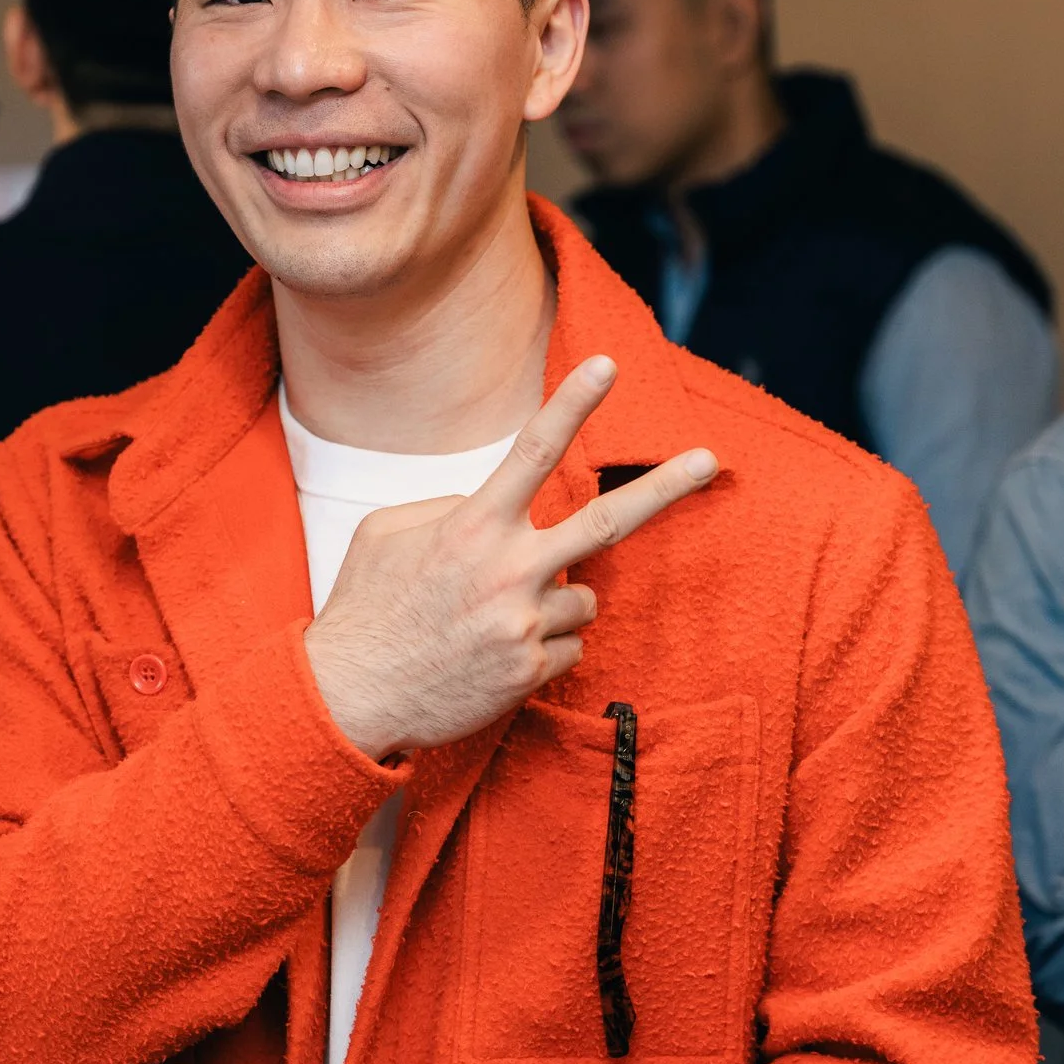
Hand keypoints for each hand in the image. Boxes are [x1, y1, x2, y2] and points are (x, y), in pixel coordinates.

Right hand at [302, 355, 717, 758]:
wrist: (351, 697)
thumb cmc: (367, 607)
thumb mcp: (389, 532)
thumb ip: (449, 507)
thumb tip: (493, 504)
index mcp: (473, 526)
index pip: (534, 451)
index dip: (573, 403)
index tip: (608, 366)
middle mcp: (509, 570)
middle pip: (608, 521)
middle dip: (666, 487)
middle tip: (712, 459)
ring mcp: (525, 624)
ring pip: (584, 598)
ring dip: (556, 601)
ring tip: (496, 618)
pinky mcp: (531, 671)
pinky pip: (570, 647)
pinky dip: (544, 648)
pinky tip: (495, 654)